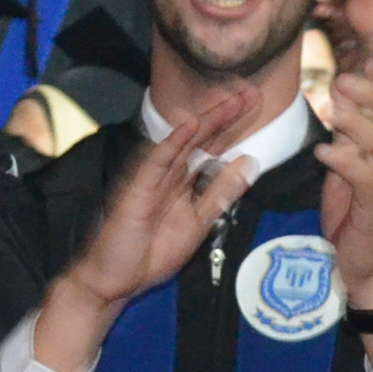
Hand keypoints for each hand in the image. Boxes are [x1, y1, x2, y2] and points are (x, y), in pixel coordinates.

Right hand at [41, 89, 263, 369]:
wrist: (115, 280)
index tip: (257, 105)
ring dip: (208, 121)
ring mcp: (154, 179)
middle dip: (227, 116)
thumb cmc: (151, 253)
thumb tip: (249, 162)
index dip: (234, 127)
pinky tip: (190, 124)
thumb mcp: (199, 224)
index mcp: (185, 182)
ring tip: (232, 100)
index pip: (213, 148)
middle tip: (252, 91)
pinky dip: (174, 143)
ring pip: (184, 144)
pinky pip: (158, 161)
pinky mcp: (138, 188)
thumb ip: (220, 194)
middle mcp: (171, 174)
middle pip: (203, 139)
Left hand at [316, 55, 372, 298]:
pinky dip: (346, 163)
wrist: (370, 266)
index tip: (370, 61)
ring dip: (358, 125)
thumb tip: (338, 92)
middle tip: (343, 80)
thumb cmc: (357, 214)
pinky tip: (324, 152)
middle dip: (372, 96)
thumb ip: (347, 133)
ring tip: (333, 112)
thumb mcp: (349, 165)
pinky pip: (366, 181)